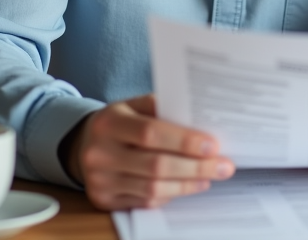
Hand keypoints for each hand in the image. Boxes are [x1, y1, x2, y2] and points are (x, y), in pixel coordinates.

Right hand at [65, 94, 234, 209]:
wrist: (83, 145)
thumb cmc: (121, 122)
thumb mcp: (135, 106)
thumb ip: (164, 109)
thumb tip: (203, 122)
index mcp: (109, 122)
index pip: (150, 133)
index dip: (184, 141)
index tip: (213, 145)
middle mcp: (99, 153)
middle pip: (155, 166)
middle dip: (196, 167)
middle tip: (224, 166)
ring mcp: (100, 181)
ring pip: (153, 188)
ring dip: (188, 184)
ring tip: (210, 176)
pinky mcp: (104, 201)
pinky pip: (145, 202)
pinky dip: (171, 194)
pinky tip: (188, 186)